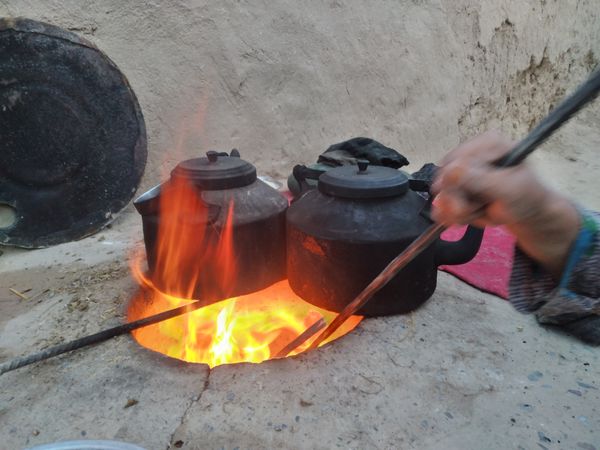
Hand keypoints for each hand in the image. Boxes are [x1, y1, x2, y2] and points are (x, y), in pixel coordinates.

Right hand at [431, 130, 579, 277]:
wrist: (530, 214)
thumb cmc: (527, 197)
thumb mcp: (508, 189)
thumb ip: (480, 180)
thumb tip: (451, 171)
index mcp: (487, 143)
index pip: (454, 161)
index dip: (454, 185)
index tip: (465, 204)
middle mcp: (472, 154)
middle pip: (443, 178)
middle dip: (459, 202)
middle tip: (478, 209)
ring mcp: (463, 172)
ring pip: (442, 195)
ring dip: (460, 211)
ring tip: (482, 211)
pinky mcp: (457, 188)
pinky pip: (442, 205)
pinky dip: (455, 216)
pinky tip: (473, 215)